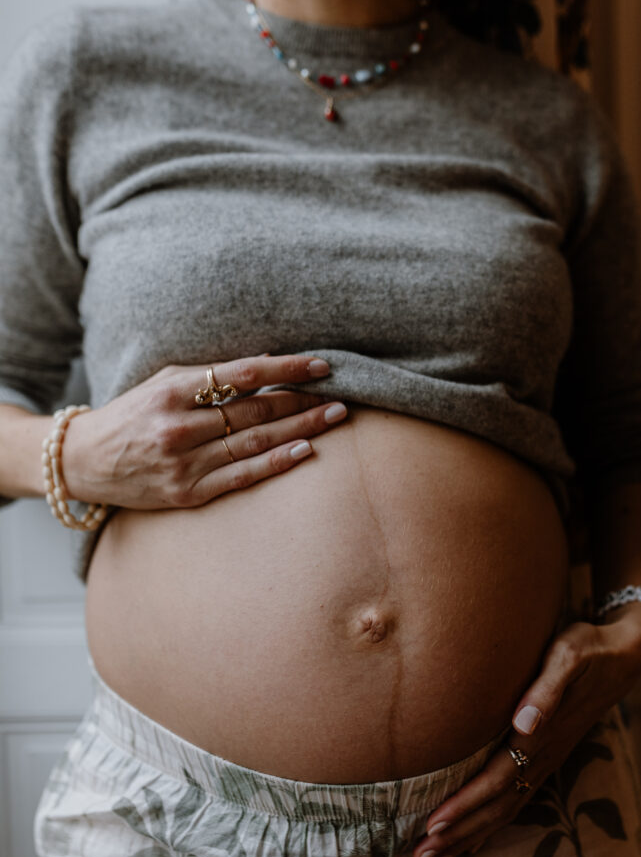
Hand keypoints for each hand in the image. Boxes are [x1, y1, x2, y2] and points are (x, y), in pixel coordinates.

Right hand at [59, 354, 346, 508]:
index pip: (243, 375)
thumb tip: (266, 363)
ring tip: (333, 418)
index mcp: (172, 391)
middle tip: (342, 395)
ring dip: (300, 429)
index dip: (287, 369)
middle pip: (255, 411)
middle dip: (302, 401)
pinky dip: (275, 462)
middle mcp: (178, 427)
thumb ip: (209, 374)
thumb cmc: (131, 415)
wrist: (82, 463)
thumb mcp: (162, 382)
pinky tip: (305, 451)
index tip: (321, 365)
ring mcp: (183, 463)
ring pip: (254, 442)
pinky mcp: (187, 493)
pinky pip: (241, 476)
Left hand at [411, 603, 640, 856]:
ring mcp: (546, 761)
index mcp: (541, 737)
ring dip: (469, 835)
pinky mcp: (546, 757)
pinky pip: (515, 800)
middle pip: (496, 806)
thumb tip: (524, 722)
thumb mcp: (568, 657)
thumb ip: (547, 689)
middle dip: (459, 832)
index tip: (433, 824)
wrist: (623, 657)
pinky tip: (472, 837)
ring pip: (504, 809)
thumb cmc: (588, 650)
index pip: (496, 780)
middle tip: (421, 856)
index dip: (466, 804)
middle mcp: (543, 756)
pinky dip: (490, 823)